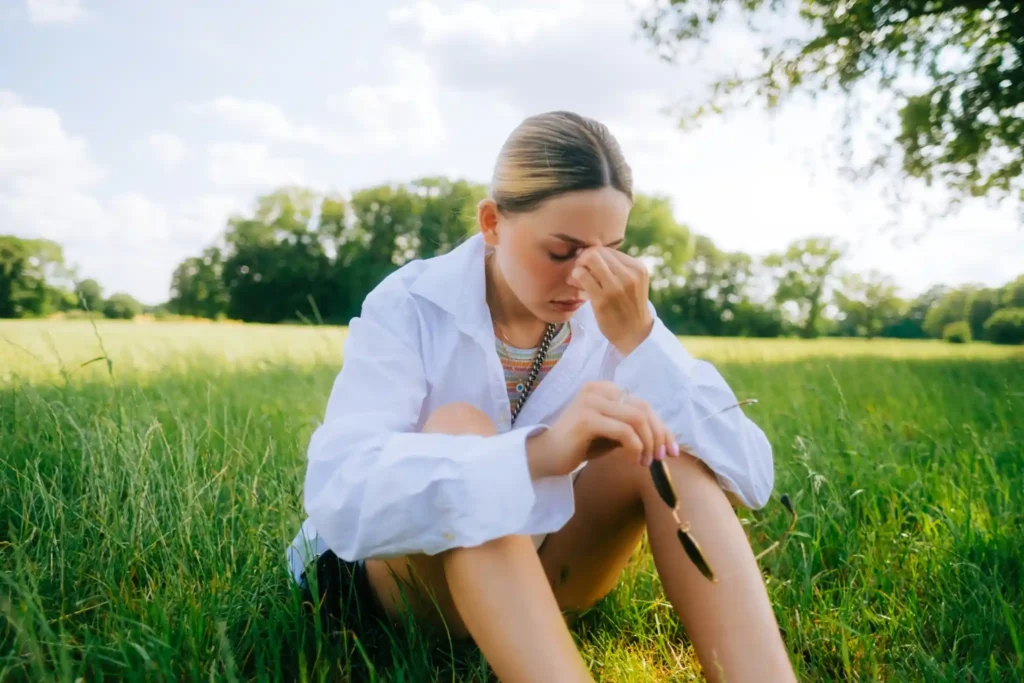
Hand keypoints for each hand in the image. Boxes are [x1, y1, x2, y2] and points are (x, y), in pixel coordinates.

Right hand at [526, 381, 680, 478]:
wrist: (546, 456)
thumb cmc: (580, 446)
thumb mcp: (612, 434)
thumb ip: (633, 429)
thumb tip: (665, 439)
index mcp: (605, 388)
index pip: (644, 405)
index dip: (663, 428)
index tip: (671, 451)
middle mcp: (598, 389)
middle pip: (644, 409)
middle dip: (659, 436)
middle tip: (660, 459)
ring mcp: (591, 401)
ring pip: (637, 419)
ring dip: (648, 444)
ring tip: (644, 462)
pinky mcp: (586, 418)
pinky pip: (624, 431)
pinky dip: (635, 447)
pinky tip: (632, 460)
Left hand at [567, 247, 652, 355]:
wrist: (634, 333)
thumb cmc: (628, 306)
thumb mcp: (631, 283)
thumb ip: (615, 268)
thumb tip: (585, 251)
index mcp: (638, 268)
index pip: (609, 250)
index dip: (594, 254)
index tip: (587, 263)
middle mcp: (629, 275)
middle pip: (598, 252)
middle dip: (584, 257)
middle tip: (579, 267)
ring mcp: (616, 287)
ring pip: (590, 260)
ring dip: (579, 265)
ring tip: (577, 276)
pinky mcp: (603, 299)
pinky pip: (582, 276)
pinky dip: (576, 276)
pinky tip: (576, 283)